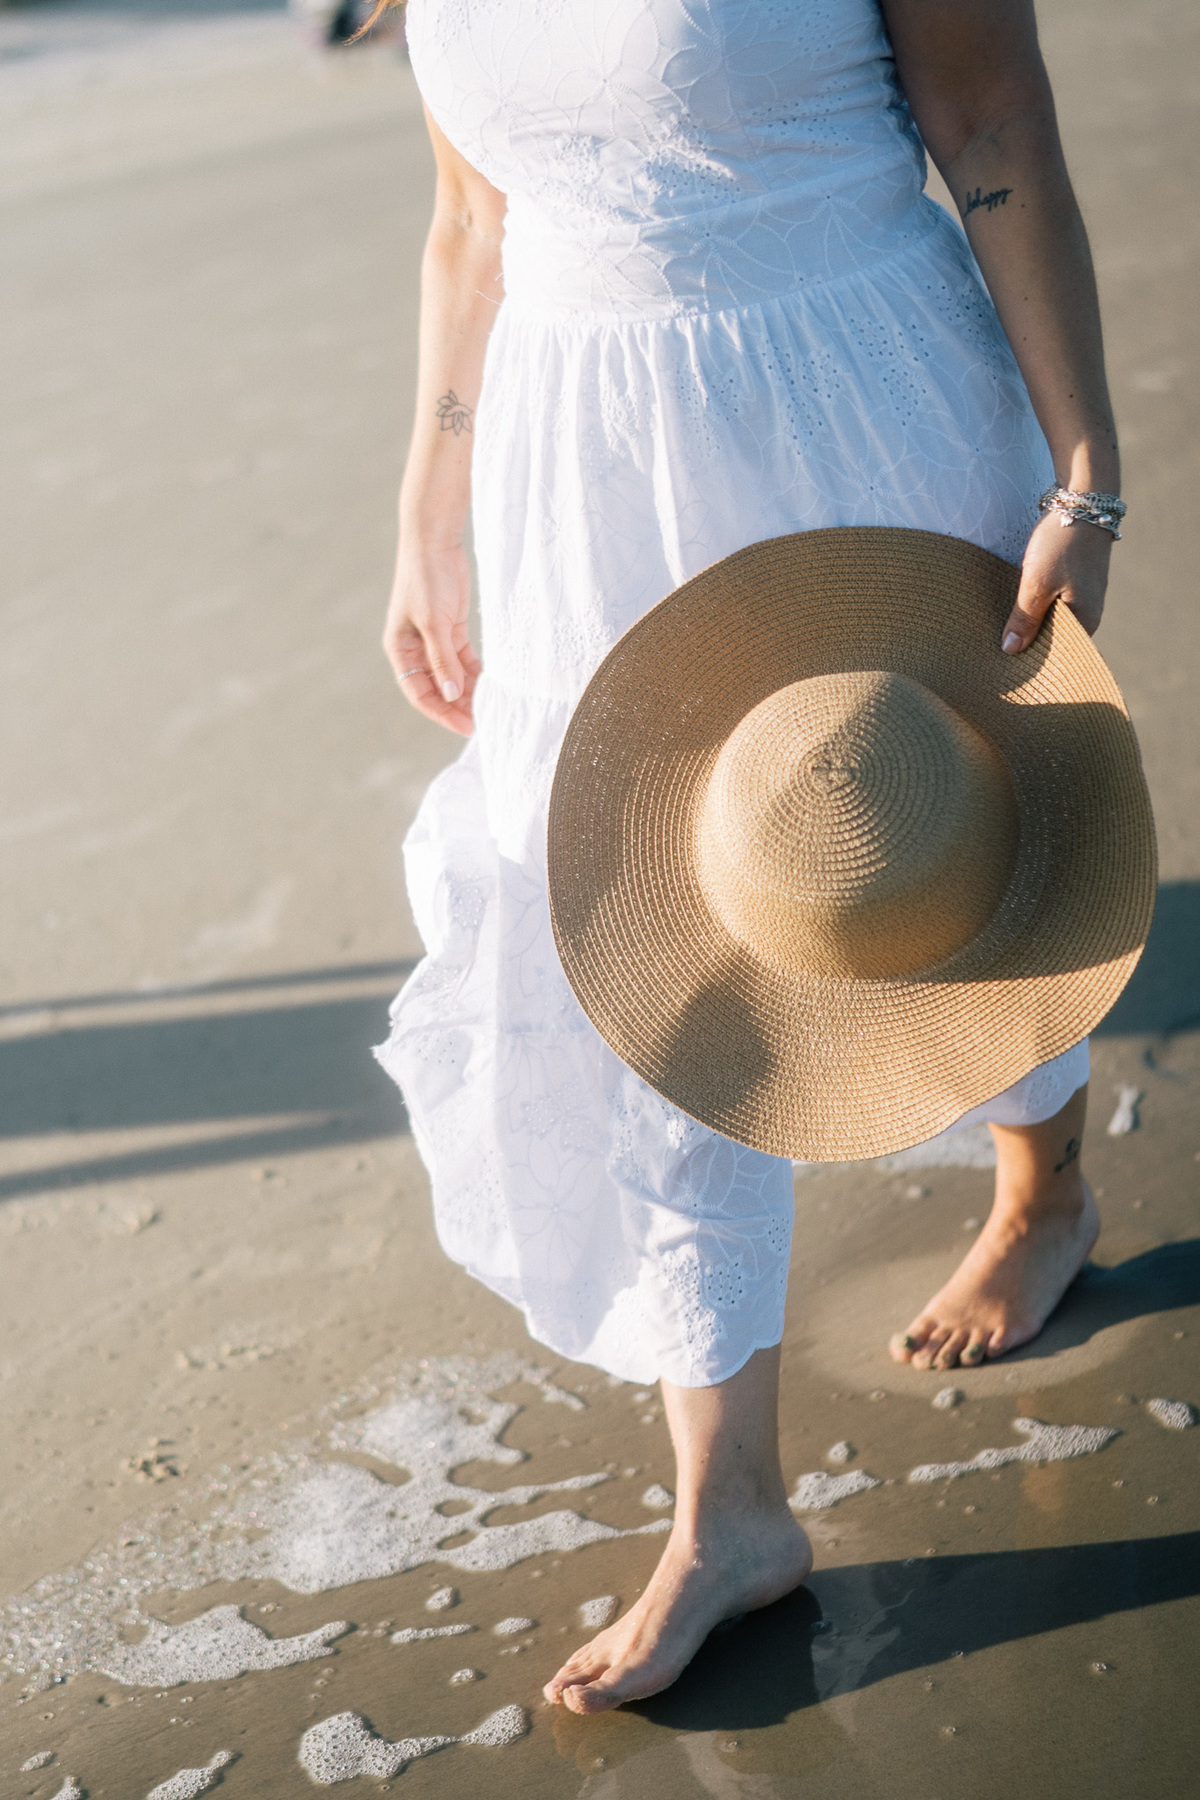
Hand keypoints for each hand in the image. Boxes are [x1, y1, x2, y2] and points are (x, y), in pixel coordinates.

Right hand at [382, 540, 480, 735]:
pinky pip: (463, 659)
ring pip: (452, 676)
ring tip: (489, 707)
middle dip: (457, 706)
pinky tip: (490, 685)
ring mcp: (434, 640)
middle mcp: (415, 650)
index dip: (442, 712)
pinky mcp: (451, 629)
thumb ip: (443, 660)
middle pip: (437, 688)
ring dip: (468, 692)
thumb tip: (452, 695)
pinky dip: (475, 673)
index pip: (419, 693)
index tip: (466, 726)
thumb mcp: (434, 622)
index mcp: (400, 650)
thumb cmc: (425, 578)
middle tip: (483, 722)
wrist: (434, 541)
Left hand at [1000, 510, 1112, 653]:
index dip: (1031, 662)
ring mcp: (1081, 595)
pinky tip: (1010, 610)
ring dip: (1026, 624)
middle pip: (1052, 639)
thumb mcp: (1037, 583)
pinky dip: (1031, 607)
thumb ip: (1024, 619)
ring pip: (1048, 619)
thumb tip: (1011, 651)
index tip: (1003, 670)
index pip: (1057, 654)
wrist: (1083, 499)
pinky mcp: (1072, 580)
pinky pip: (1049, 602)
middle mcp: (1087, 612)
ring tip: (996, 637)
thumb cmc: (1062, 542)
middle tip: (992, 657)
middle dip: (1026, 645)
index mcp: (1085, 620)